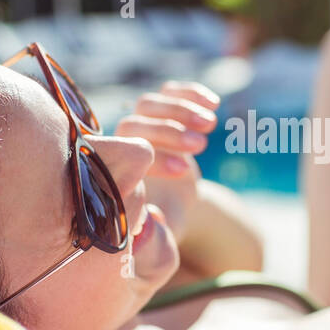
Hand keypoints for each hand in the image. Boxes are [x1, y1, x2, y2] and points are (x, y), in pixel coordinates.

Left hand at [114, 81, 219, 239]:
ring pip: (150, 103)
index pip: (126, 155)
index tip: (183, 172)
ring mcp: (141, 124)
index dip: (156, 158)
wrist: (174, 205)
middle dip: (168, 132)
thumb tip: (153, 220)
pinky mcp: (161, 112)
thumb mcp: (163, 236)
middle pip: (135, 123)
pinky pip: (169, 92)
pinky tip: (214, 103)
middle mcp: (121, 145)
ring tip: (210, 125)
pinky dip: (190, 93)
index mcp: (116, 173)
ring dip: (180, 110)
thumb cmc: (166, 222)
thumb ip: (156, 236)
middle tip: (199, 147)